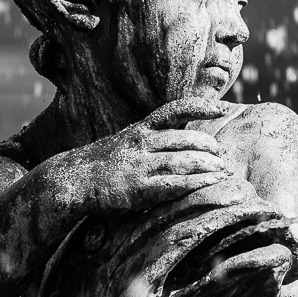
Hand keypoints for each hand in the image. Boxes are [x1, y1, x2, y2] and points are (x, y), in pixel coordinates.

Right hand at [65, 97, 234, 214]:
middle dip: (209, 147)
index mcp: (140, 129)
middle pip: (186, 139)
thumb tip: (178, 140)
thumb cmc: (102, 164)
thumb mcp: (124, 142)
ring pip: (185, 161)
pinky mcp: (139, 189)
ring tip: (224, 170)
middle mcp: (142, 143)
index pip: (174, 110)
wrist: (73, 181)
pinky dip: (197, 183)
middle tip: (223, 155)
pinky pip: (175, 184)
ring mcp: (141, 165)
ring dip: (210, 166)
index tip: (220, 109)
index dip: (199, 107)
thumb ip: (149, 139)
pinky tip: (211, 184)